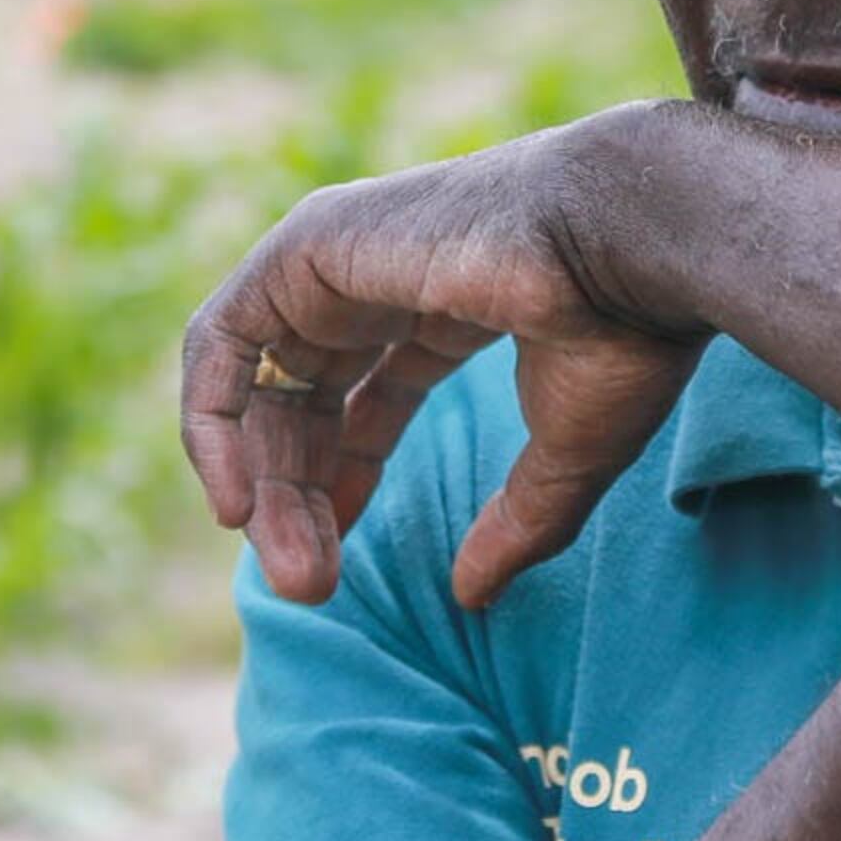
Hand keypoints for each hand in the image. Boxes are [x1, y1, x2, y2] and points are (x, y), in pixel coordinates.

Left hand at [180, 113, 706, 610]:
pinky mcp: (305, 246)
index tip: (334, 563)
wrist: (627, 244)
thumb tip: (473, 596)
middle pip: (302, 402)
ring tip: (294, 571)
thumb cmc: (619, 331)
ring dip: (261, 484)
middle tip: (309, 587)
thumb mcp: (569, 452)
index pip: (361, 397)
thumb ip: (517, 523)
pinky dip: (213, 423)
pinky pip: (221, 342)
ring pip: (258, 382)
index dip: (340, 482)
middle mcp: (380, 274)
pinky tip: (239, 503)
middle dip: (297, 502)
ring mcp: (338, 255)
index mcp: (446, 302)